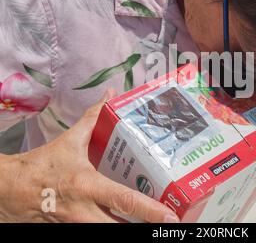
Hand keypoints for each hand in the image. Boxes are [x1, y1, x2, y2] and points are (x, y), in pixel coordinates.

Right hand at [0, 89, 179, 222]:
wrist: (8, 188)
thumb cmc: (42, 165)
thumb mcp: (70, 140)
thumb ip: (93, 117)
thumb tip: (111, 94)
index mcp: (87, 184)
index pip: (124, 200)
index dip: (150, 210)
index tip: (170, 216)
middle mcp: (83, 210)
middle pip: (120, 227)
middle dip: (144, 228)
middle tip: (169, 225)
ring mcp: (75, 225)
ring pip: (108, 234)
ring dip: (129, 229)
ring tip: (150, 225)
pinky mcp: (68, 232)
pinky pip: (94, 233)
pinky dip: (110, 228)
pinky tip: (122, 221)